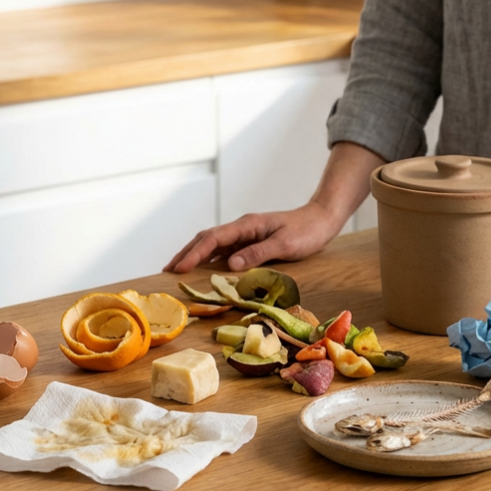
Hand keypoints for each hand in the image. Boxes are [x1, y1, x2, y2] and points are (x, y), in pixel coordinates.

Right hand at [164, 201, 343, 273]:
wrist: (321, 220)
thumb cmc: (306, 232)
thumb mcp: (284, 244)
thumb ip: (258, 253)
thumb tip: (230, 265)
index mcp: (246, 225)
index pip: (213, 239)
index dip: (194, 254)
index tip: (179, 268)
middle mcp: (242, 228)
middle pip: (206, 238)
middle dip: (186, 253)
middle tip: (168, 270)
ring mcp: (245, 234)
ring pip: (212, 243)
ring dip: (194, 255)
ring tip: (178, 269)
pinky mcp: (250, 241)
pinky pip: (224, 249)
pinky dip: (209, 258)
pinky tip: (204, 268)